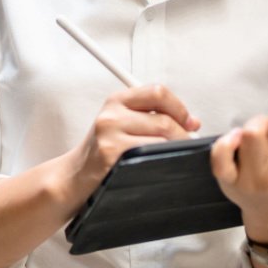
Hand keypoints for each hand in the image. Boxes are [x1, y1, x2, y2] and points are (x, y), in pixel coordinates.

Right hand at [61, 84, 199, 202]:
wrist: (75, 176)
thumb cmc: (102, 151)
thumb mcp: (122, 123)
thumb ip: (152, 116)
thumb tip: (191, 122)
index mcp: (117, 101)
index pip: (158, 92)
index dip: (179, 107)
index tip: (188, 121)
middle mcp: (111, 115)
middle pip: (164, 120)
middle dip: (184, 135)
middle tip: (189, 145)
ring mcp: (110, 135)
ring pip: (160, 140)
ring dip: (175, 151)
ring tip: (175, 156)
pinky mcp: (111, 156)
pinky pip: (150, 157)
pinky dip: (162, 162)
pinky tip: (160, 166)